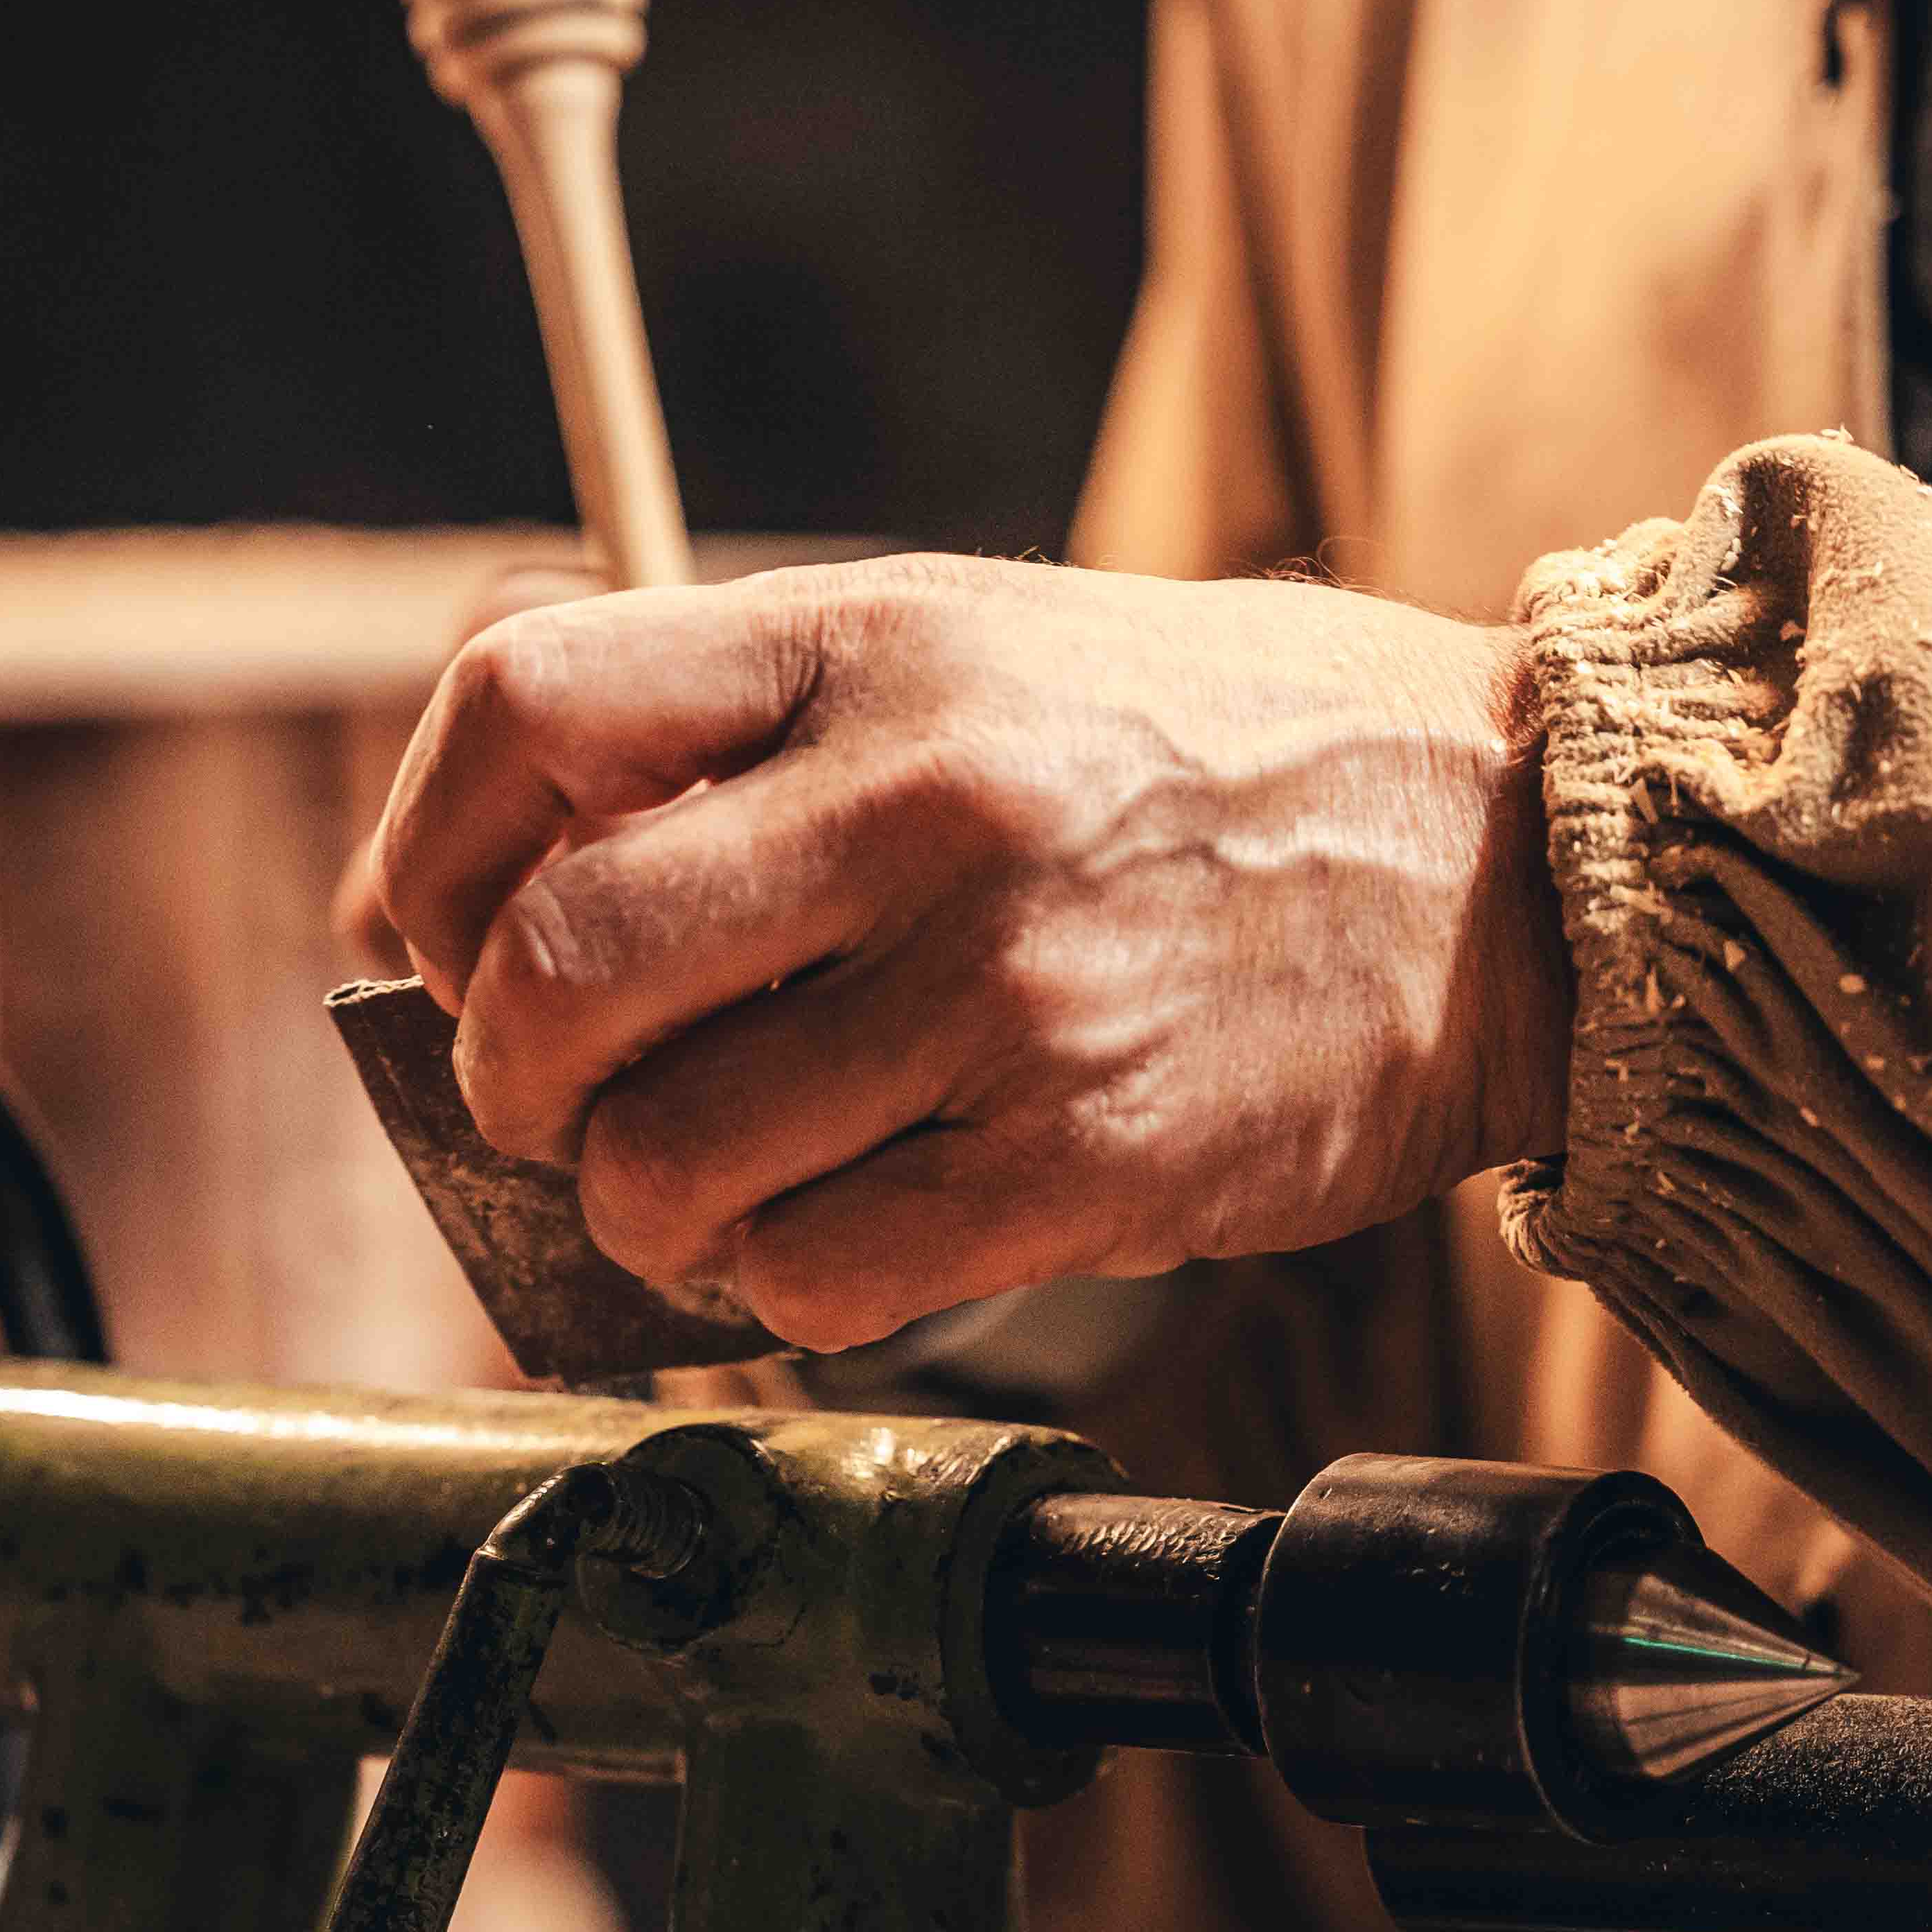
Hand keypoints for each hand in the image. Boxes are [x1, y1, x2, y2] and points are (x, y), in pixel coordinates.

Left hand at [366, 554, 1569, 1349]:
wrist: (1509, 861)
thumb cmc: (1213, 757)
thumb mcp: (976, 645)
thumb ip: (751, 733)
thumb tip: (487, 898)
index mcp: (874, 641)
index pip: (523, 711)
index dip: (422, 853)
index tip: (438, 939)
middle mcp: (924, 806)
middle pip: (553, 967)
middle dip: (503, 1071)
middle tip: (551, 1099)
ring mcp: (1004, 995)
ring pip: (663, 1161)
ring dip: (637, 1206)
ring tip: (704, 1182)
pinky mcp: (1082, 1162)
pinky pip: (808, 1281)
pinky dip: (768, 1290)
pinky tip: (823, 1237)